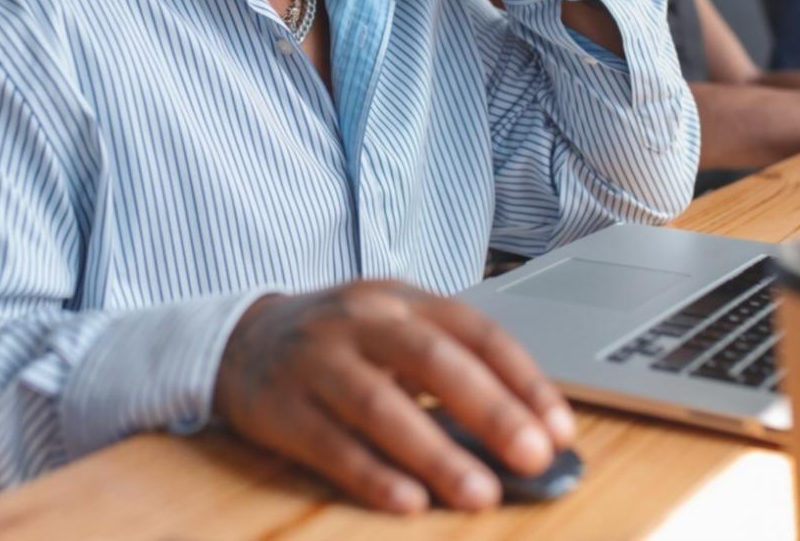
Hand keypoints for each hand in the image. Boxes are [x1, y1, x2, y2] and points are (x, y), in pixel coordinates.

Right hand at [213, 280, 574, 513]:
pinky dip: (372, 475)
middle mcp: (360, 319)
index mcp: (400, 297)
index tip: (561, 429)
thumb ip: (449, 369)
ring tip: (480, 494)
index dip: (522, 378)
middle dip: (490, 410)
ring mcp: (316, 361)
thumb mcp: (393, 331)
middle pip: (431, 359)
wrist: (238, 341)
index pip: (474, 330)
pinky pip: (329, 444)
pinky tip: (408, 502)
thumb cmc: (340, 344)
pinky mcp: (279, 408)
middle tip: (534, 456)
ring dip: (435, 452)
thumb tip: (524, 432)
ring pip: (380, 404)